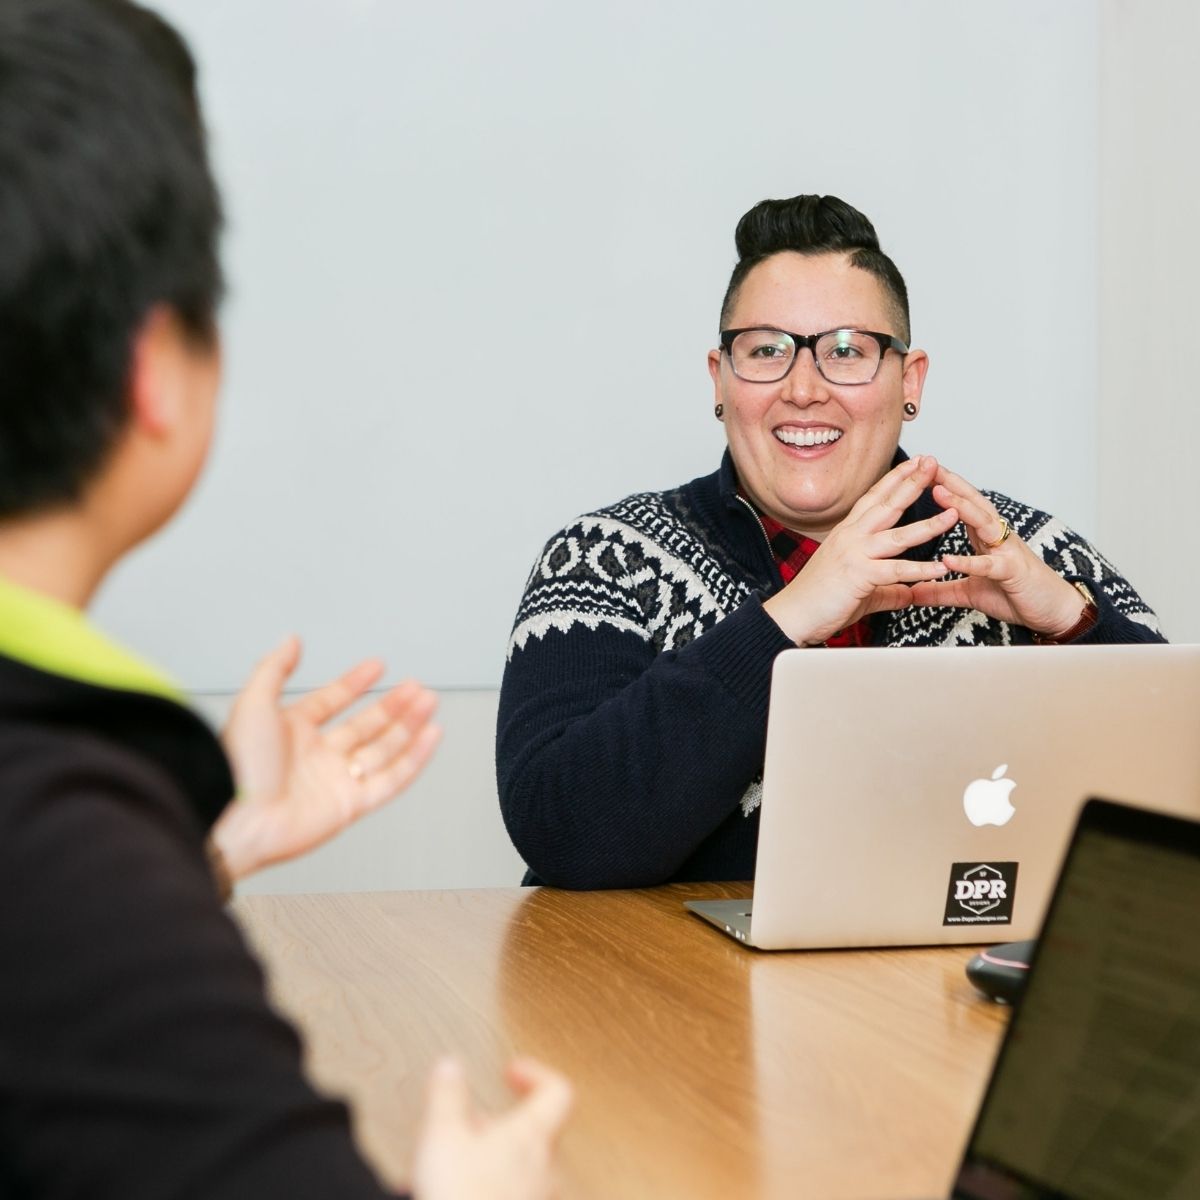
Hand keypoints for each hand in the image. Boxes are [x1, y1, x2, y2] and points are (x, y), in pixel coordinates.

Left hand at [211, 636, 440, 880]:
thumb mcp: (253, 704)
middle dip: (393, 704)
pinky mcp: (352, 805)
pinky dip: (415, 758)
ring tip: (429, 702)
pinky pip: (392, 779)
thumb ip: (273, 669)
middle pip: (365, 725)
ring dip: (409, 725)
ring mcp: (337, 780)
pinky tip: (430, 736)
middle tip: (416, 687)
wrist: (238, 820)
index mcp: (292, 732)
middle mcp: (317, 756)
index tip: (377, 666)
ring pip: (384, 748)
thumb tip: (290, 640)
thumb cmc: (238, 767)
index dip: (355, 682)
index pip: (332, 701)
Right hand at [412, 1058, 572, 1199]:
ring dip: (490, 1160)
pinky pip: (511, 1196)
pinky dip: (487, 1188)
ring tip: (454, 1164)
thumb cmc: (462, 1198)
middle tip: (470, 1125)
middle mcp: (545, 1171)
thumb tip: (451, 1068)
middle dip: (498, 1124)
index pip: (557, 1091)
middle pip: (536, 1132)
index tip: (512, 1072)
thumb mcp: (443, 1134)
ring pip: (522, 1169)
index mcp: (533, 1136)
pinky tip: (455, 1192)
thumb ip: (448, 1094)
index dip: (536, 1075)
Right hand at [762, 455, 954, 645]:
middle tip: (932, 463)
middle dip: (912, 483)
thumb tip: (908, 594)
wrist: (793, 615)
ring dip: (928, 524)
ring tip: (953, 513)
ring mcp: (854, 554)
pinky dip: (920, 570)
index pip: (874, 499)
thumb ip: (888, 590)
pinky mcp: (859, 576)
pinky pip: (896, 571)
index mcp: (847, 533)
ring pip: (898, 535)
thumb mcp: (860, 589)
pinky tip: (941, 568)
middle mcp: (850, 537)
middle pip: (887, 505)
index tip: (914, 464)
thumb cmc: (819, 600)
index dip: (895, 479)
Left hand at [909, 464, 1088, 635]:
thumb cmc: (1017, 595)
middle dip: (951, 482)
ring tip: (937, 493)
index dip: (944, 487)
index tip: (920, 470)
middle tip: (926, 463)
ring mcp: (1007, 552)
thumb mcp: (969, 593)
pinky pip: (989, 565)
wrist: (1054, 611)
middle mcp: (997, 537)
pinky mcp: (1013, 573)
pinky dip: (968, 562)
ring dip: (961, 506)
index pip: (963, 506)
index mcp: (986, 538)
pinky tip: (948, 559)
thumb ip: (940, 590)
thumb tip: (912, 592)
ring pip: (983, 523)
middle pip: (973, 503)